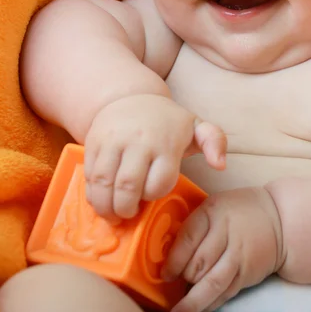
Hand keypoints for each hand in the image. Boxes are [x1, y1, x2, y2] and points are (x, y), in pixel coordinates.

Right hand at [84, 94, 225, 219]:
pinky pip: (89, 174)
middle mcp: (138, 141)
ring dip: (106, 206)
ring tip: (112, 214)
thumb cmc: (166, 120)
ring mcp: (113, 141)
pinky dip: (92, 193)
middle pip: (128, 187)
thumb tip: (221, 165)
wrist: (130, 96)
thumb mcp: (195, 126)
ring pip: (104, 183)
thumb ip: (214, 141)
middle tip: (129, 215)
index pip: (158, 184)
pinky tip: (100, 199)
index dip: (154, 195)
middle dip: (126, 210)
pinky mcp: (93, 141)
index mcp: (165, 143)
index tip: (153, 195)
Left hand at [163, 187, 282, 311]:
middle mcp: (226, 234)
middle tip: (173, 282)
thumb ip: (194, 225)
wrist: (279, 221)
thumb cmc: (238, 210)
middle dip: (183, 277)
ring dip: (193, 301)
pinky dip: (210, 304)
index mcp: (212, 212)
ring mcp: (238, 257)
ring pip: (212, 283)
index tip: (164, 273)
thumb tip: (169, 253)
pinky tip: (199, 309)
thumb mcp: (214, 205)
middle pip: (199, 263)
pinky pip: (225, 293)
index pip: (188, 237)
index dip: (173, 259)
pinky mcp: (246, 275)